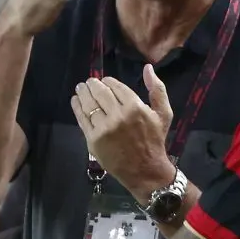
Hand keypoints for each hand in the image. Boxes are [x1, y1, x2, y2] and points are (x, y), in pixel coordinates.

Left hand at [71, 64, 175, 201]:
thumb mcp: (163, 114)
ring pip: (89, 104)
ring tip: (80, 89)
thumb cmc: (154, 141)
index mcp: (135, 107)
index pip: (115, 86)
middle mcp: (118, 115)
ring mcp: (104, 128)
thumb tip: (147, 68)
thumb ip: (158, 89)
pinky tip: (76, 101)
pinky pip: (82, 119)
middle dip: (93, 85)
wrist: (145, 170)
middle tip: (89, 82)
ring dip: (83, 93)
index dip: (107, 81)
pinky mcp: (94, 139)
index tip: (104, 81)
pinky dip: (77, 107)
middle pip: (100, 93)